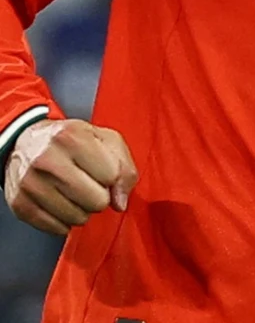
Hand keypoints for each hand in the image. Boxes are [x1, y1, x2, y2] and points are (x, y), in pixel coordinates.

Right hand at [4, 118, 137, 235]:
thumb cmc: (71, 141)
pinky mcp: (19, 204)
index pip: (111, 176)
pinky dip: (64, 221)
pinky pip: (56, 228)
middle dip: (100, 197)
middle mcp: (47, 159)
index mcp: (72, 137)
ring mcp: (30, 183)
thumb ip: (124, 168)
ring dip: (82, 210)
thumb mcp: (106, 140)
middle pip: (96, 201)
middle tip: (90, 186)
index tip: (103, 172)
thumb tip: (120, 202)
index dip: (113, 178)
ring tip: (74, 193)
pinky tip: (61, 203)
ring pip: (77, 217)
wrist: (26, 143)